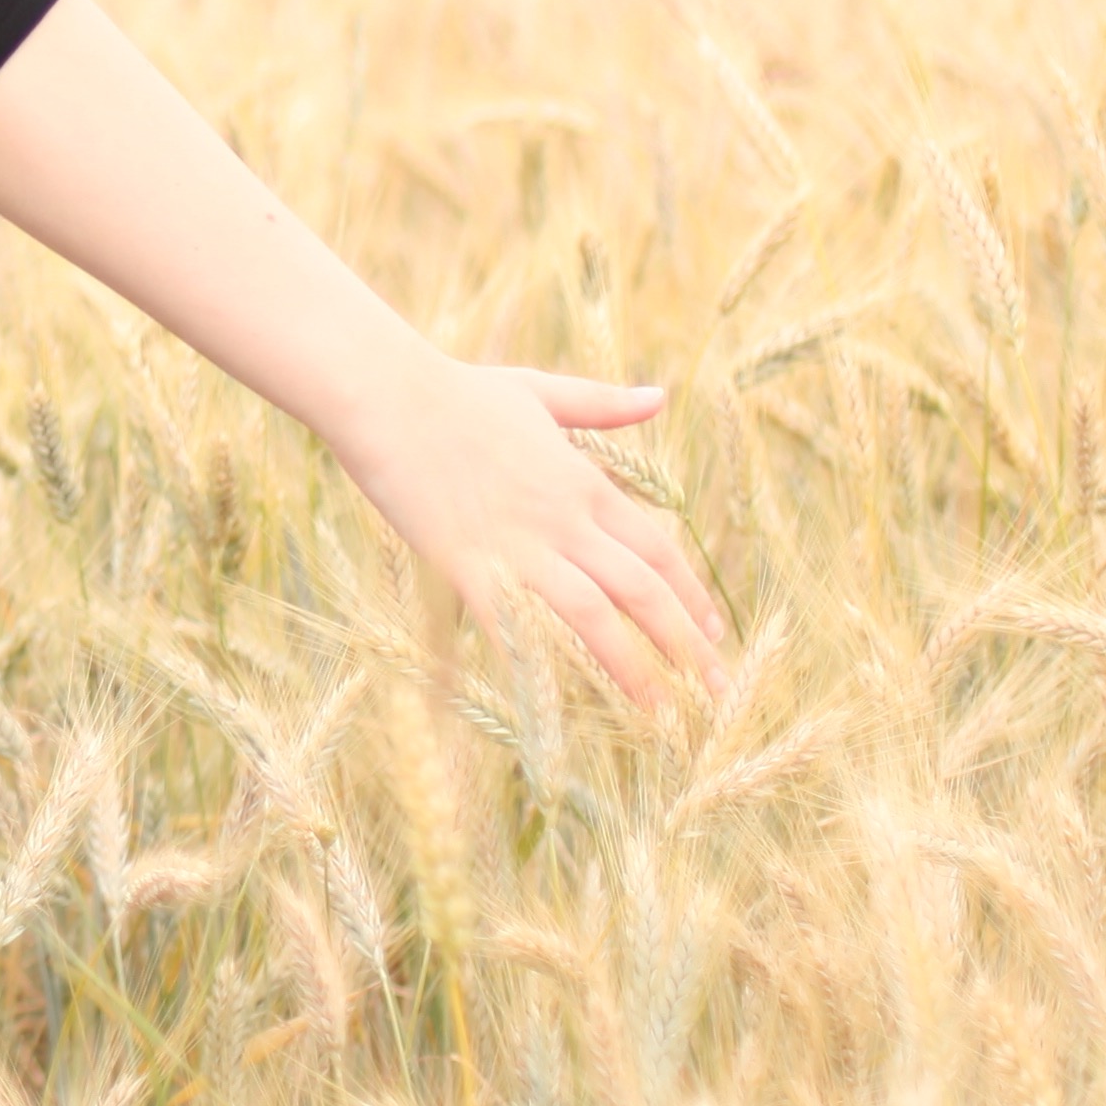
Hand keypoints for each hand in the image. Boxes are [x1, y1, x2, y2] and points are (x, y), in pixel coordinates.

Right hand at [325, 363, 724, 708]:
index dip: (692, 596)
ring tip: (662, 714)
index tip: (716, 634)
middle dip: (686, 645)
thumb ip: (602, 403)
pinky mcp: (468, 566)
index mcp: (585, 484)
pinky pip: (515, 626)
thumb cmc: (457, 392)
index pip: (658, 550)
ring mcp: (518, 546)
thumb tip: (659, 396)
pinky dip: (541, 667)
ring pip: (595, 617)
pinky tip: (561, 706)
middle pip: (643, 591)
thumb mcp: (540, 391)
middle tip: (719, 691)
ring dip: (633, 668)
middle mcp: (564, 521)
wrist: (385, 396)